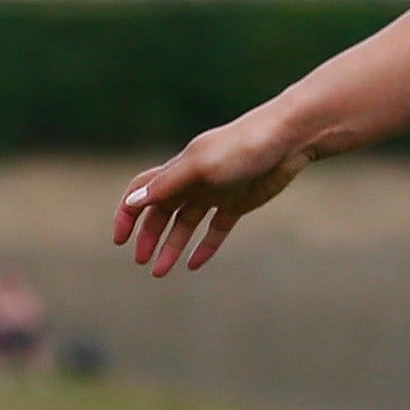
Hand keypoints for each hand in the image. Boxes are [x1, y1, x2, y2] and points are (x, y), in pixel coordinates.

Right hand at [114, 111, 308, 276]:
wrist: (289, 138)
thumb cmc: (243, 147)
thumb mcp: (202, 166)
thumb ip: (168, 185)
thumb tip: (133, 201)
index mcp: (180, 169)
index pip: (143, 191)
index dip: (127, 214)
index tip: (120, 240)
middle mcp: (194, 181)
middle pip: (162, 211)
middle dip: (148, 236)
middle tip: (141, 261)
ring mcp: (216, 192)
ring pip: (186, 224)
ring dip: (172, 246)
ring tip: (161, 271)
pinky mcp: (239, 202)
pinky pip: (216, 229)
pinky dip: (204, 247)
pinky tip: (195, 264)